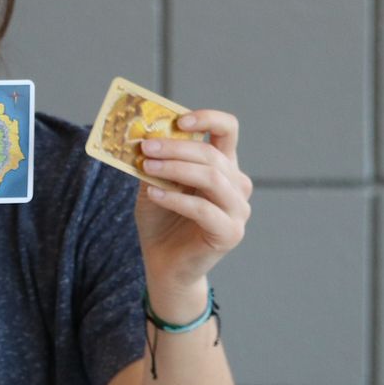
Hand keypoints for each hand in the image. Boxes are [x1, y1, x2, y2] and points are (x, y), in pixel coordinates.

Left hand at [134, 109, 251, 305]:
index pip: (228, 130)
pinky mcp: (230, 233)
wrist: (164, 265)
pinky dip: (176, 199)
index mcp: (223, 166)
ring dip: (175, 168)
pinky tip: (154, 194)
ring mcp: (238, 210)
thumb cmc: (161, 222)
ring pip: (211, 178)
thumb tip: (145, 136)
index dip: (208, 118)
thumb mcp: (154, 185)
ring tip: (146, 167)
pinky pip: (204, 209)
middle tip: (146, 147)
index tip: (179, 120)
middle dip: (176, 148)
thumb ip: (156, 163)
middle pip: (213, 155)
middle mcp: (237, 184)